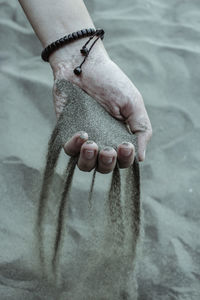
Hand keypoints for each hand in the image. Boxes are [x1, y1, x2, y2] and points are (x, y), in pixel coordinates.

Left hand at [50, 40, 151, 172]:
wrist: (82, 65)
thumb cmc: (111, 81)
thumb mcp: (133, 103)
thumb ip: (141, 129)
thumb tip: (141, 158)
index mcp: (120, 136)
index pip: (124, 160)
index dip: (126, 159)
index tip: (124, 145)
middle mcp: (103, 141)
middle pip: (105, 167)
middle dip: (108, 163)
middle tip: (108, 149)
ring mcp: (85, 138)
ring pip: (85, 165)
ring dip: (89, 160)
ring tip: (91, 145)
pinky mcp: (67, 133)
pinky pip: (69, 151)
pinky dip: (74, 147)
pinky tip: (81, 134)